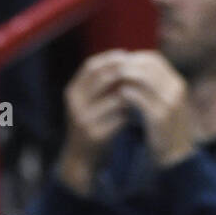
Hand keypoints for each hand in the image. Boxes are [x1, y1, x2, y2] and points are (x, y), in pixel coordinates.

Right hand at [58, 50, 131, 195]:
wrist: (80, 159)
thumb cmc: (89, 125)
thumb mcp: (87, 102)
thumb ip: (98, 85)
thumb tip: (123, 60)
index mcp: (72, 92)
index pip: (91, 66)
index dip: (109, 58)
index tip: (127, 55)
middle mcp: (76, 104)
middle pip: (103, 78)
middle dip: (123, 72)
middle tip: (140, 71)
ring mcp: (84, 120)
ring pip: (114, 98)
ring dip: (131, 93)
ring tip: (143, 91)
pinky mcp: (96, 135)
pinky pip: (120, 118)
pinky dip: (131, 113)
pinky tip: (138, 112)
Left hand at [115, 52, 193, 168]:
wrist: (177, 160)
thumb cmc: (165, 133)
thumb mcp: (163, 107)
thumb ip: (152, 91)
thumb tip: (131, 77)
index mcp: (177, 85)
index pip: (154, 60)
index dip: (135, 59)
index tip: (120, 65)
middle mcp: (175, 90)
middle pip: (148, 65)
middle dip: (128, 65)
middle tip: (111, 71)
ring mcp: (169, 103)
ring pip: (144, 78)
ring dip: (126, 77)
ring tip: (113, 81)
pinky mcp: (160, 118)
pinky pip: (141, 98)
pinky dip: (129, 94)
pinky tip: (119, 96)